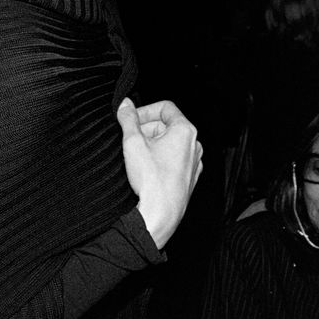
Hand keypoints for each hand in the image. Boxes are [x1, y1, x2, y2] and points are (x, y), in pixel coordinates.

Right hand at [116, 98, 202, 248]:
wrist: (160, 214)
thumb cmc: (152, 180)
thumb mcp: (133, 142)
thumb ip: (128, 118)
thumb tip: (125, 105)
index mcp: (185, 131)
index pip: (165, 107)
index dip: (145, 110)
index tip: (131, 119)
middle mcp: (194, 145)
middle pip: (166, 125)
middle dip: (145, 128)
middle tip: (129, 138)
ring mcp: (193, 162)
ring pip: (169, 143)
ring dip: (151, 144)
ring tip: (136, 156)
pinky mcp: (188, 177)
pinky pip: (173, 159)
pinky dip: (160, 159)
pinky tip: (146, 169)